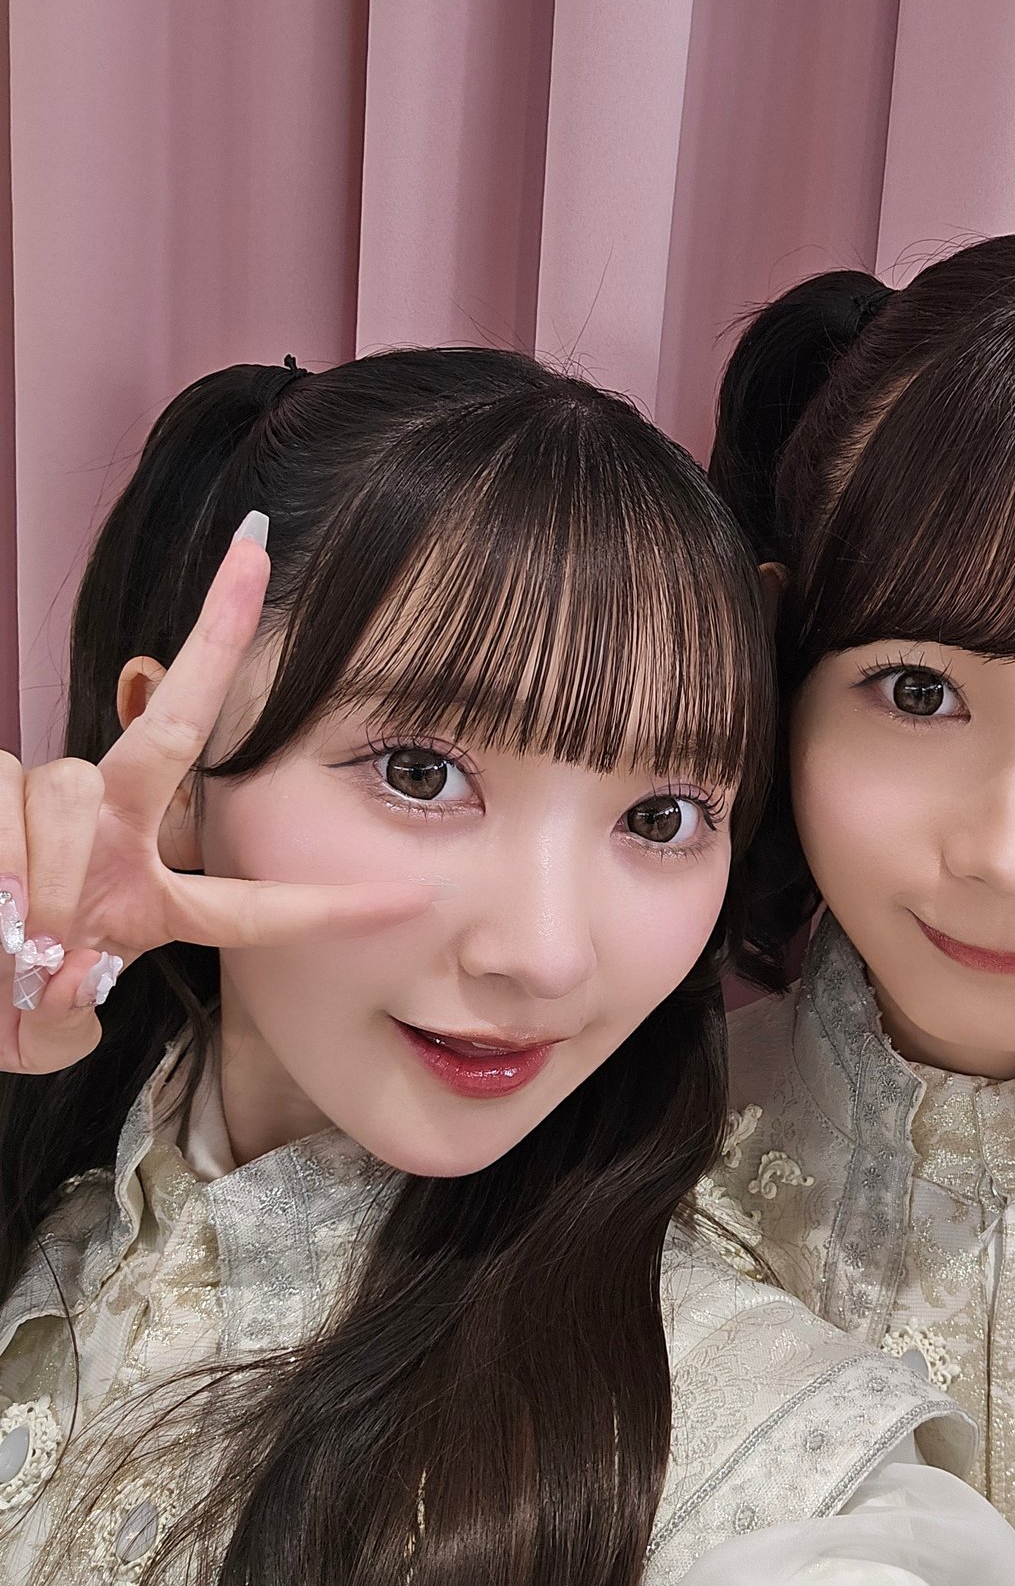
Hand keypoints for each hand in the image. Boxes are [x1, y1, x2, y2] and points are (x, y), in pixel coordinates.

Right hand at [0, 525, 434, 1075]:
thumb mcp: (40, 1032)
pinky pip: (9, 802)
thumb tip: (65, 987)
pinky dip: (3, 865)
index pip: (253, 908)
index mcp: (150, 901)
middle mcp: (112, 831)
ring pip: (74, 798)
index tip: (404, 898)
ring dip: (46, 880)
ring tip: (13, 938)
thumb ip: (65, 1020)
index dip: (327, 910)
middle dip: (219, 636)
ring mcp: (53, 800)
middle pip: (174, 731)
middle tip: (252, 554)